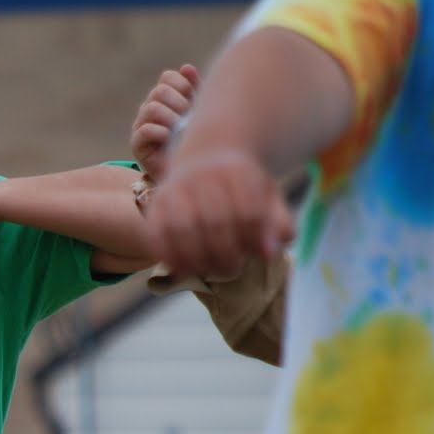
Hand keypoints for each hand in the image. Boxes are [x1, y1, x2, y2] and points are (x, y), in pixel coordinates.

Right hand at [131, 64, 198, 181]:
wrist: (187, 174)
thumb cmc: (194, 141)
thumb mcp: (199, 112)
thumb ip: (195, 89)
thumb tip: (186, 67)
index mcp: (165, 99)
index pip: (167, 78)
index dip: (181, 84)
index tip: (192, 98)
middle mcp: (150, 109)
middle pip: (160, 91)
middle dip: (178, 102)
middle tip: (187, 117)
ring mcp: (141, 126)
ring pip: (151, 108)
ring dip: (169, 117)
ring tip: (178, 128)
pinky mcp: (137, 145)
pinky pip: (144, 130)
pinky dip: (159, 132)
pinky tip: (169, 138)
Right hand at [142, 146, 293, 280]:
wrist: (204, 161)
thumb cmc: (241, 190)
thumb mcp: (268, 198)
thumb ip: (278, 223)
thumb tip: (270, 252)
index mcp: (237, 171)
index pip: (248, 211)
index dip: (255, 239)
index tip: (261, 255)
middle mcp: (202, 176)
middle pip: (216, 221)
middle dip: (227, 254)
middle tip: (233, 268)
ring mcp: (175, 190)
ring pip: (184, 228)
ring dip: (199, 259)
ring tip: (211, 271)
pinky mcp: (155, 206)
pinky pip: (156, 234)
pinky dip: (168, 256)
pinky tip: (183, 269)